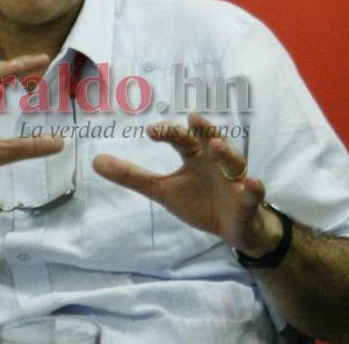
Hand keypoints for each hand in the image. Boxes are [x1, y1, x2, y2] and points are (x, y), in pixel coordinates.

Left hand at [92, 112, 281, 256]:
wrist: (234, 228)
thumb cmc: (199, 201)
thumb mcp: (162, 190)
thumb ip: (132, 176)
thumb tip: (95, 161)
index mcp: (195, 156)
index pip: (181, 139)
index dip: (168, 133)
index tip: (150, 130)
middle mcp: (216, 161)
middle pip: (209, 140)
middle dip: (202, 130)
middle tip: (192, 119)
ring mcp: (235, 179)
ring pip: (233, 161)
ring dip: (225, 151)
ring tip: (215, 145)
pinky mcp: (249, 201)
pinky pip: (254, 193)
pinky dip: (254, 188)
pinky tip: (252, 184)